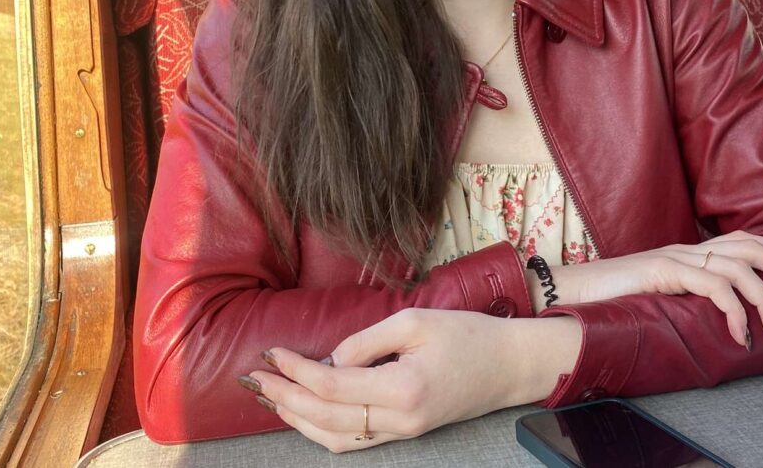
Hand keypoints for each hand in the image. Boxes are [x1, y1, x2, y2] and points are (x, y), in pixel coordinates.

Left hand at [247, 307, 581, 452]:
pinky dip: (321, 430)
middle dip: (284, 397)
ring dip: (297, 418)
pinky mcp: (405, 433)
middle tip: (254, 378)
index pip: (331, 385)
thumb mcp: (416, 321)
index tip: (272, 352)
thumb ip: (367, 340)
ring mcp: (402, 433)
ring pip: (334, 438)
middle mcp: (399, 420)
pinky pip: (354, 441)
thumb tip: (330, 358)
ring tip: (270, 396)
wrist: (508, 366)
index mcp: (402, 389)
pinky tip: (305, 413)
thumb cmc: (468, 335)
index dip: (296, 370)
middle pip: (325, 417)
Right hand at [537, 231, 762, 347]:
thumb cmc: (614, 299)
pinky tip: (741, 334)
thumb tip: (724, 317)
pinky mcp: (663, 272)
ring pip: (738, 266)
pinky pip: (711, 286)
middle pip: (751, 245)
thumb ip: (689, 297)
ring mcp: (675, 258)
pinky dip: (734, 310)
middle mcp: (686, 248)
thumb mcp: (661, 297)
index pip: (744, 240)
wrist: (572, 293)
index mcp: (689, 252)